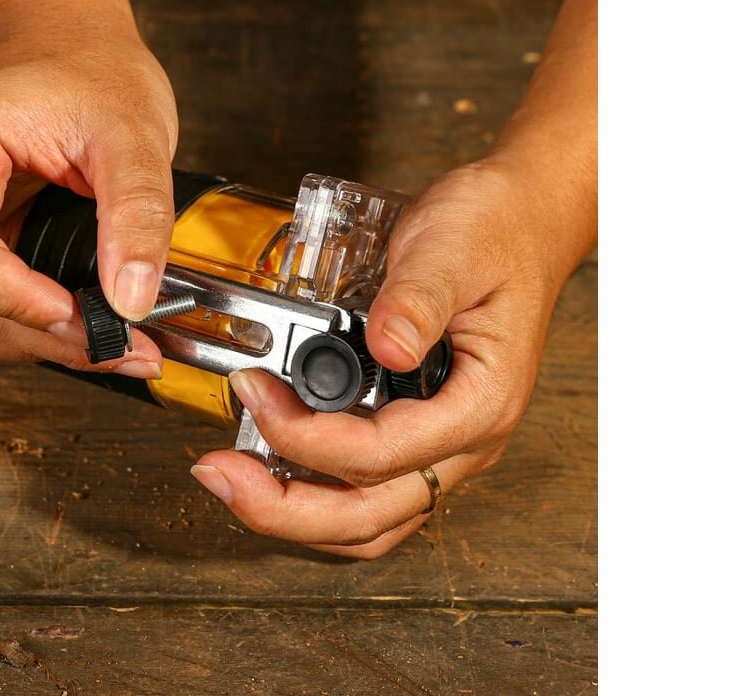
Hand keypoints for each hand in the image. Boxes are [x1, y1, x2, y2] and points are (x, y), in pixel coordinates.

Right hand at [0, 0, 176, 376]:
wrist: (59, 37)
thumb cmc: (87, 67)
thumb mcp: (134, 132)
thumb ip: (138, 215)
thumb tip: (132, 302)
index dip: (17, 304)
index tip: (87, 316)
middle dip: (28, 337)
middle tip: (111, 344)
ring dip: (8, 343)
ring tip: (88, 335)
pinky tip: (51, 318)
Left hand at [191, 161, 583, 557]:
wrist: (521, 218)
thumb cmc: (494, 231)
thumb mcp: (453, 249)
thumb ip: (418, 298)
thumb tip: (386, 346)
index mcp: (482, 401)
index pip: (385, 452)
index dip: (308, 437)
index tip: (256, 394)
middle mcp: (464, 439)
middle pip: (370, 515)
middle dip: (285, 509)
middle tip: (218, 475)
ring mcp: (441, 444)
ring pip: (366, 520)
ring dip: (294, 515)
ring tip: (232, 480)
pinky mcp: (416, 434)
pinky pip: (365, 493)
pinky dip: (313, 495)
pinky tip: (268, 465)